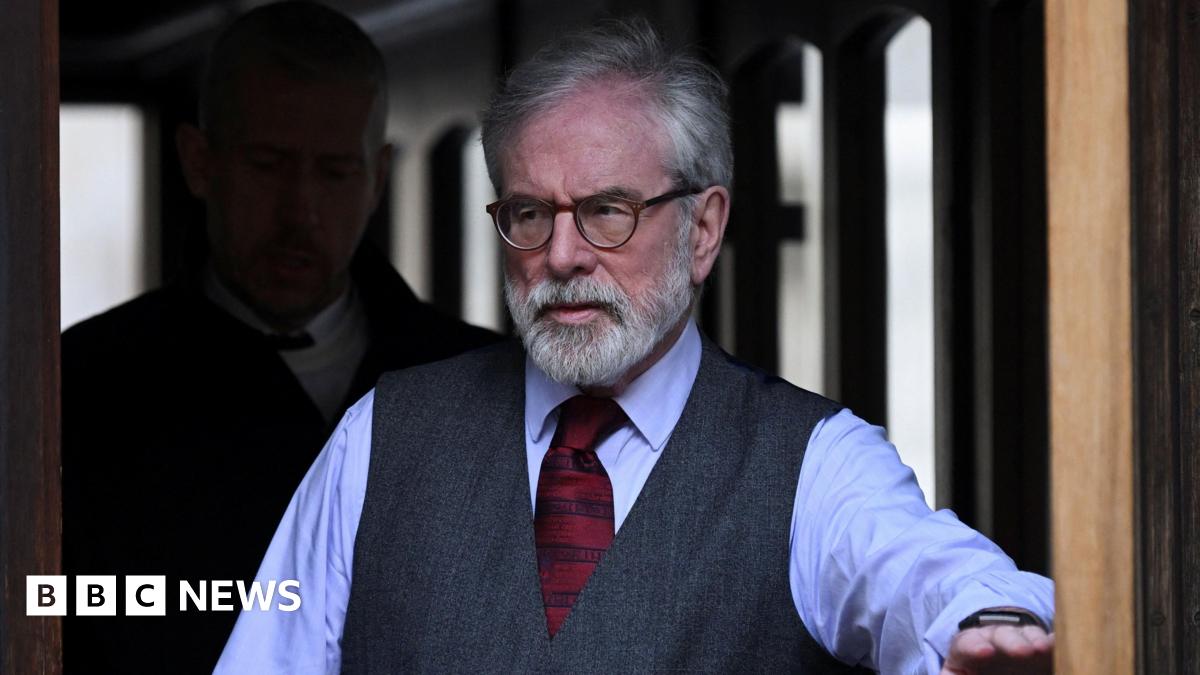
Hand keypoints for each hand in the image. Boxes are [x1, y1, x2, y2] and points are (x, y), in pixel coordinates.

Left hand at [939, 624, 1053, 673]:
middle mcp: (994, 638)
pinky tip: (1059, 643)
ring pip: (1027, 634)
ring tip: (1042, 648)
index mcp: (967, 646)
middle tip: (1022, 651)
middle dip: (1011, 641)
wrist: (991, 665)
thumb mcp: (955, 673)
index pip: (967, 642)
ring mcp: (1020, 640)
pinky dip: (1054, 642)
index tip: (984, 651)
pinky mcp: (1042, 648)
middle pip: (1000, 634)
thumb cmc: (968, 671)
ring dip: (1035, 640)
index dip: (974, 645)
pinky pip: (1049, 642)